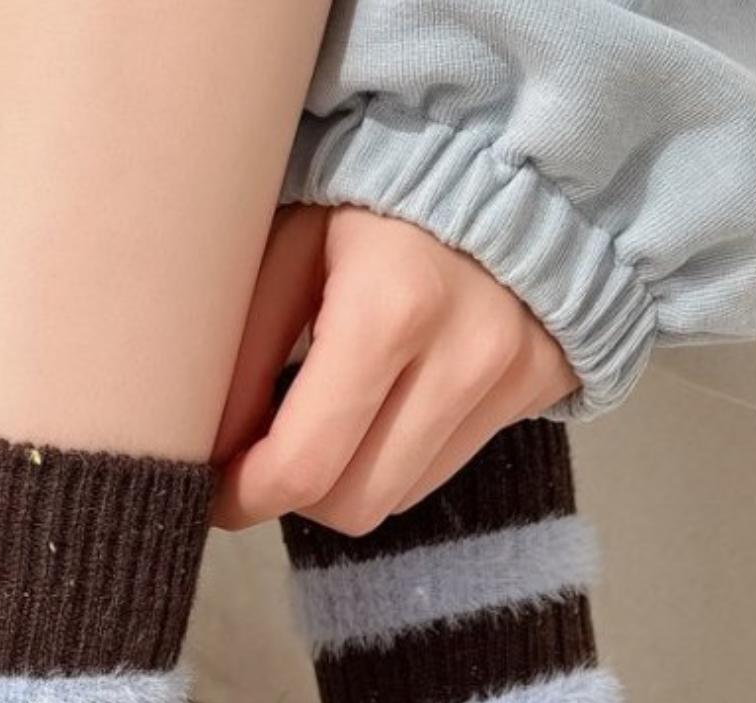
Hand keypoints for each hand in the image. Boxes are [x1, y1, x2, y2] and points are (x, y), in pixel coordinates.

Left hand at [212, 205, 577, 534]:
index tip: (216, 492)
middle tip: (262, 462)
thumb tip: (213, 453)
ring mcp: (513, 377)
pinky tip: (381, 404)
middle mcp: (464, 355)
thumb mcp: (289, 244)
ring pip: (400, 498)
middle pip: (354, 505)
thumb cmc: (370, 187)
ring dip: (347, 480)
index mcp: (390, 307)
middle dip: (295, 497)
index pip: (305, 465)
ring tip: (324, 422)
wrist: (505, 142)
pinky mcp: (543, 386)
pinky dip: (397, 456)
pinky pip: (446, 466)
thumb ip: (244, 354)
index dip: (246, 496)